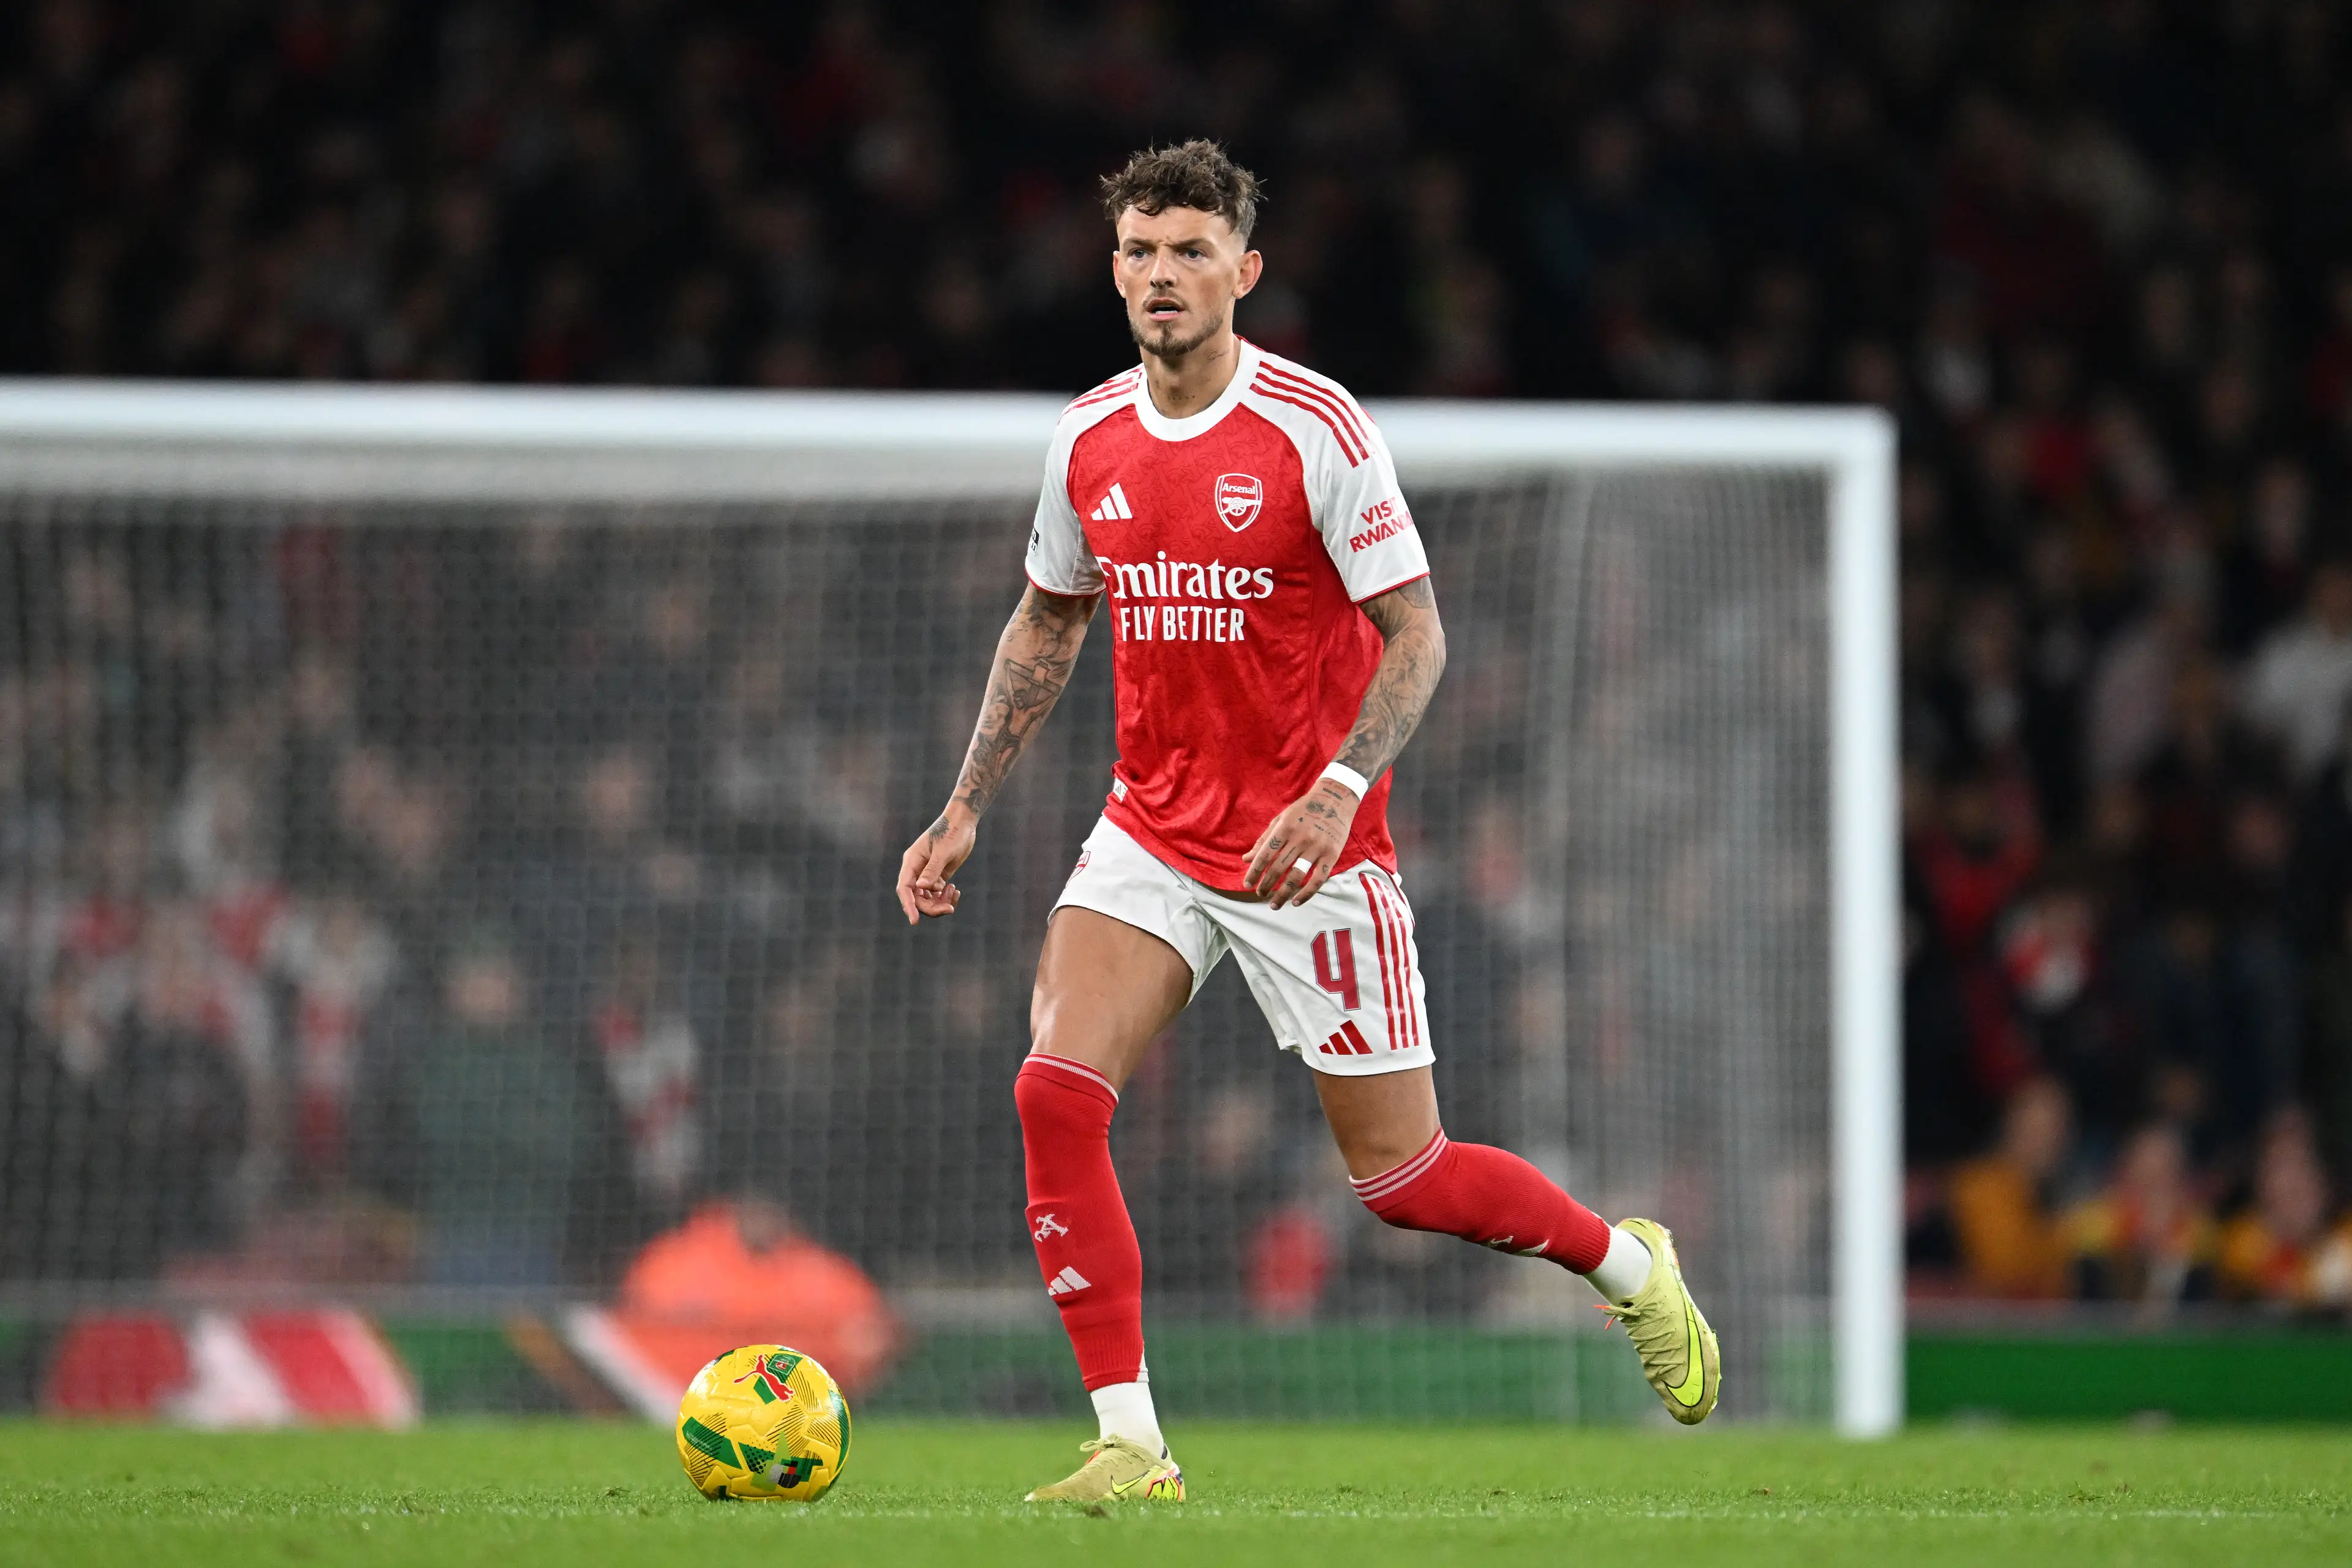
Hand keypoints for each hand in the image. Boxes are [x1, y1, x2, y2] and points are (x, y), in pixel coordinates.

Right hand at [896, 805, 976, 923]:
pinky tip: (955, 891)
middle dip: (931, 907)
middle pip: (917, 897)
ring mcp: (927, 874)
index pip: (905, 888)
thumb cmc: (952, 833)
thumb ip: (933, 870)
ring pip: (927, 898)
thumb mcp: (944, 852)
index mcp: (912, 861)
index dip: (908, 905)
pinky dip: (945, 897)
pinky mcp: (938, 876)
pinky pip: (937, 894)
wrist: (963, 823)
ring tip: (954, 894)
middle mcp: (916, 869)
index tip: (915, 921)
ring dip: (940, 902)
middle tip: (950, 909)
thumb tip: (920, 887)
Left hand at [1243, 779, 1358, 908]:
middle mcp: (1300, 838)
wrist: (1335, 799)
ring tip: (1274, 904)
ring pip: (1296, 877)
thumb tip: (1246, 859)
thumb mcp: (1281, 819)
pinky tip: (1295, 902)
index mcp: (1285, 828)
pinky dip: (1306, 894)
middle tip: (1260, 894)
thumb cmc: (1304, 809)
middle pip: (1278, 868)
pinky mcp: (1332, 855)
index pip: (1265, 855)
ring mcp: (1317, 848)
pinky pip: (1318, 880)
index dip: (1254, 872)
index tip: (1247, 884)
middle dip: (1266, 885)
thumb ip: (1264, 840)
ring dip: (1282, 894)